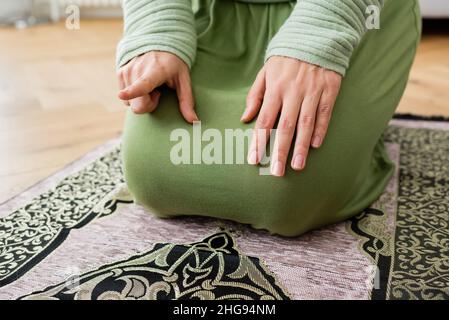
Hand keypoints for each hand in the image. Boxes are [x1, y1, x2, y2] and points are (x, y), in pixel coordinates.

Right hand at [117, 51, 197, 122]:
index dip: (132, 92)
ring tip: (151, 85)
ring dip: (142, 99)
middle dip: (149, 104)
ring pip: (130, 103)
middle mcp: (137, 69)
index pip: (143, 84)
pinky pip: (125, 98)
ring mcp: (126, 70)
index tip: (122, 95)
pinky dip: (135, 95)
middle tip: (158, 92)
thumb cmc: (173, 64)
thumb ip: (187, 101)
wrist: (158, 43)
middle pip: (138, 105)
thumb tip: (194, 121)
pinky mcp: (120, 73)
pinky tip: (142, 83)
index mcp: (155, 71)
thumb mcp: (183, 80)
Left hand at [241, 56, 341, 176]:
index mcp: (275, 88)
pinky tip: (315, 145)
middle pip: (285, 127)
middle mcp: (293, 92)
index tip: (254, 160)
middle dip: (279, 151)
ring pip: (306, 124)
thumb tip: (245, 118)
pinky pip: (325, 113)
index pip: (265, 120)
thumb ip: (255, 95)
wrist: (315, 36)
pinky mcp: (329, 90)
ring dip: (301, 147)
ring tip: (297, 166)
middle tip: (276, 172)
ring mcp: (312, 91)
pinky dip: (320, 130)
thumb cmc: (285, 59)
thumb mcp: (265, 72)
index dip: (259, 141)